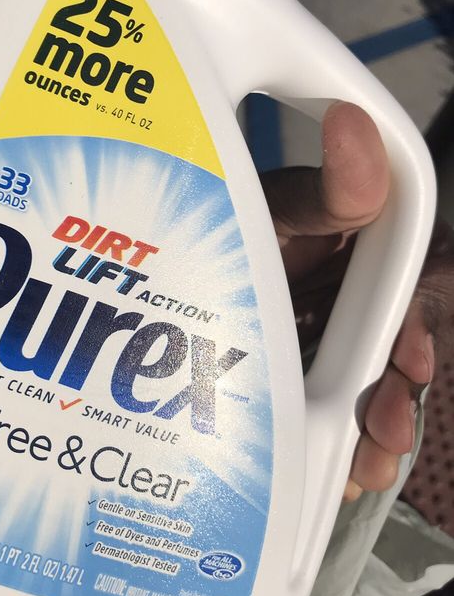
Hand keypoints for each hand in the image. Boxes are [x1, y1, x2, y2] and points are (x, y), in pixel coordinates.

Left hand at [261, 101, 452, 499]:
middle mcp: (367, 296)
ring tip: (363, 467)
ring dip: (377, 434)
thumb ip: (321, 185)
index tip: (411, 359)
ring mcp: (342, 340)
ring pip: (378, 393)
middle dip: (400, 398)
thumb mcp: (274, 208)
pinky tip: (343, 474)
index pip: (424, 282)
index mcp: (373, 247)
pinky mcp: (317, 379)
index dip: (425, 322)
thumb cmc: (232, 223)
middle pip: (405, 353)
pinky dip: (346, 447)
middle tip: (385, 435)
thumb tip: (352, 121)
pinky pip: (344, 417)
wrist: (171, 278)